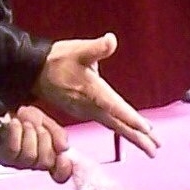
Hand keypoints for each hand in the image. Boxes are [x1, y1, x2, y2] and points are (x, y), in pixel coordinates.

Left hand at [0, 105, 72, 181]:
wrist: (2, 115)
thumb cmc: (26, 121)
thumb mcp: (47, 122)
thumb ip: (59, 134)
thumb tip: (64, 148)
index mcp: (49, 158)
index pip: (60, 175)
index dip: (64, 169)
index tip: (63, 156)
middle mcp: (34, 164)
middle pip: (46, 162)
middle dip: (45, 139)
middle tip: (39, 127)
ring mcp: (18, 163)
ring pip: (30, 156)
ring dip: (30, 134)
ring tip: (26, 123)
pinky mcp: (4, 158)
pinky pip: (14, 149)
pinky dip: (16, 133)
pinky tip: (16, 123)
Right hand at [33, 34, 159, 154]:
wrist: (34, 72)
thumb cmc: (58, 60)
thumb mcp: (78, 50)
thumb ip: (96, 48)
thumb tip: (111, 40)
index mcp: (92, 91)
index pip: (115, 107)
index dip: (131, 118)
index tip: (147, 129)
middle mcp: (90, 106)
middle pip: (118, 125)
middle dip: (137, 138)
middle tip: (156, 149)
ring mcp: (86, 112)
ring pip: (113, 127)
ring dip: (131, 137)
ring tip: (149, 147)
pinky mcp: (84, 112)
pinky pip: (107, 124)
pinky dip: (120, 130)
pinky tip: (129, 132)